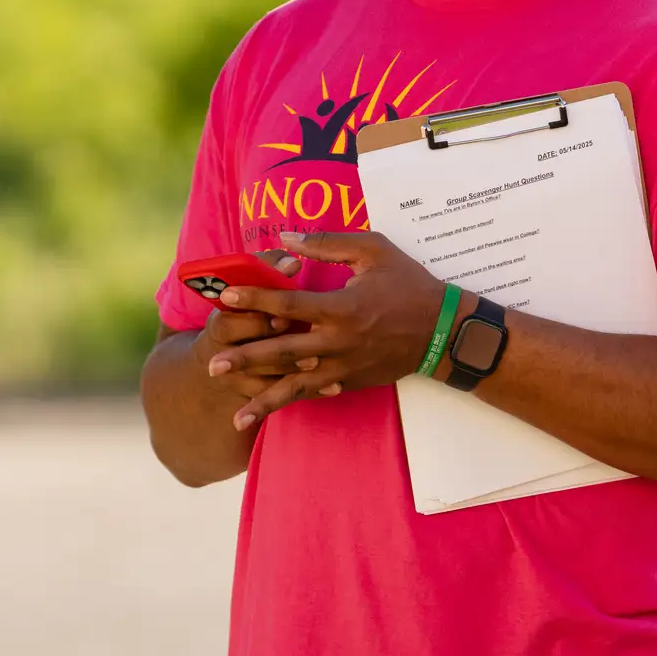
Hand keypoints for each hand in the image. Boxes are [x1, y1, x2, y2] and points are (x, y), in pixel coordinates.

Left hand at [207, 229, 447, 429]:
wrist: (444, 330)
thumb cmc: (408, 284)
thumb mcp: (374, 251)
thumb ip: (328, 243)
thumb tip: (286, 240)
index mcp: (342, 306)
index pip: (289, 302)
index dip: (255, 298)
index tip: (225, 298)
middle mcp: (339, 341)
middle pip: (283, 351)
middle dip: (247, 359)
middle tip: (212, 365)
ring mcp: (345, 366)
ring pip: (297, 385)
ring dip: (265, 399)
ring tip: (235, 414)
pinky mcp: (351, 381)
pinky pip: (315, 393)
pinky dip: (291, 405)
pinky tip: (269, 415)